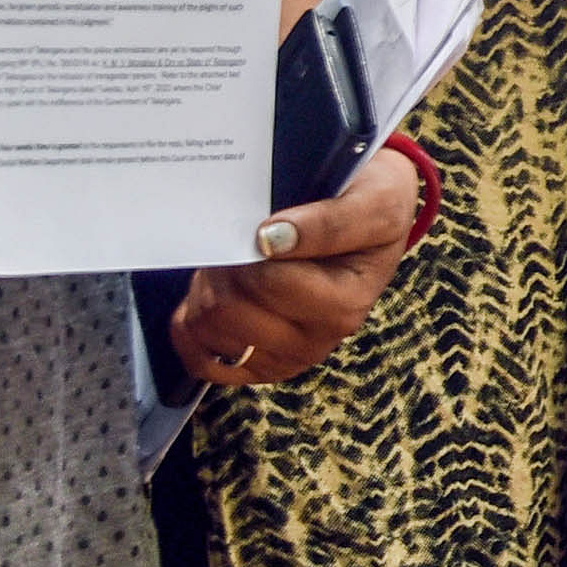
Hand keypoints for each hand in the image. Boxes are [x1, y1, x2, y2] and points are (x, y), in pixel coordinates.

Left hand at [173, 144, 423, 388]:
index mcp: (345, 305)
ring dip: (206, 289)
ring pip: (207, 329)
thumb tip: (271, 239)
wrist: (374, 218)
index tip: (258, 223)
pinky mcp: (259, 365)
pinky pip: (200, 362)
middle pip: (228, 309)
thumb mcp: (375, 201)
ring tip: (231, 262)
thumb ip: (332, 221)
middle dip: (222, 267)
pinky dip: (191, 329)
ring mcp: (287, 356)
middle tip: (237, 239)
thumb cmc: (372, 206)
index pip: (266, 281)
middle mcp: (318, 340)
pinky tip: (203, 299)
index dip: (247, 247)